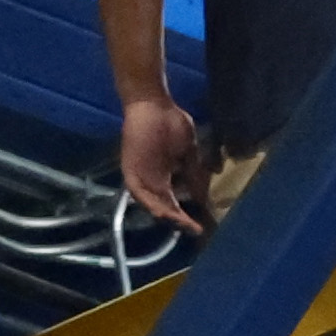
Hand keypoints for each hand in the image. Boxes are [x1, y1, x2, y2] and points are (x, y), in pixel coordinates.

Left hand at [117, 95, 208, 233]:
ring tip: (181, 224)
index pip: (175, 202)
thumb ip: (195, 173)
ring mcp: (140, 175)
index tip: (203, 226)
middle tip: (194, 230)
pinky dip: (148, 202)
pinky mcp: (131, 168)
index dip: (188, 215)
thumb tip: (205, 194)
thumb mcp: (189, 153)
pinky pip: (137, 190)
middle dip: (179, 220)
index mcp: (165, 177)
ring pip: (150, 203)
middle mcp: (152, 180)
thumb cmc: (171, 123)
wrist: (154, 104)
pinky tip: (161, 211)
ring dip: (165, 215)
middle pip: (164, 207)